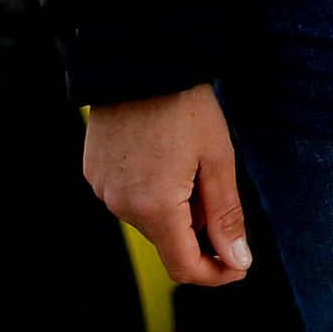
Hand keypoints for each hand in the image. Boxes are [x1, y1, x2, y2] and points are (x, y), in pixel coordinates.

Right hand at [80, 83, 254, 287]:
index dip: (215, 273)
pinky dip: (151, 190)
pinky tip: (163, 154)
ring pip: (148, 218)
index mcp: (154, 207)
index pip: (184, 267)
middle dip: (198, 228)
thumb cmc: (185, 105)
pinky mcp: (93, 172)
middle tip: (215, 184)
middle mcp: (121, 206)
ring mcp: (103, 188)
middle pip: (168, 240)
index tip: (239, 264)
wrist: (139, 58)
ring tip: (188, 159)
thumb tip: (237, 262)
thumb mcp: (217, 159)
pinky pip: (128, 196)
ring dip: (174, 207)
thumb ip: (226, 216)